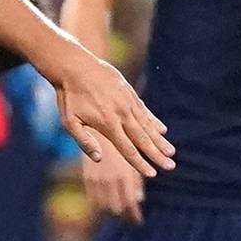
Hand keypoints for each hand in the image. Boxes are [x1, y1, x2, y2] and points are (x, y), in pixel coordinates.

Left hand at [50, 50, 173, 177]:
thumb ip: (85, 141)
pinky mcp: (129, 93)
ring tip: (171, 153)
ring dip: (160, 140)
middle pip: (143, 140)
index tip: (152, 174)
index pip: (128, 149)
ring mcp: (128, 103)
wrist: (75, 67)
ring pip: (147, 126)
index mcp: (108, 125)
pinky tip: (162, 130)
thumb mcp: (69, 122)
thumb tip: (99, 159)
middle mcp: (122, 114)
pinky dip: (154, 122)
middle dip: (157, 155)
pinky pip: (144, 111)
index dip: (140, 163)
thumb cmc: (70, 97)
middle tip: (171, 167)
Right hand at [82, 147, 146, 223]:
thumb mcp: (132, 160)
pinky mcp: (87, 178)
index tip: (138, 221)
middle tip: (130, 216)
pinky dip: (100, 204)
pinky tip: (106, 203)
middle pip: (117, 208)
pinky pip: (93, 199)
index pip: (130, 204)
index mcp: (124, 176)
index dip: (134, 215)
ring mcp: (97, 180)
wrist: (98, 130)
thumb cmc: (121, 142)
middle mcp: (110, 180)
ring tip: (119, 211)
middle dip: (124, 214)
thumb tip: (139, 199)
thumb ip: (136, 180)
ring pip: (104, 206)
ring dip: (112, 210)